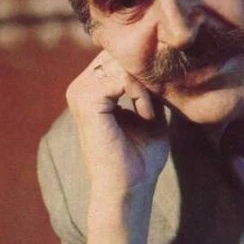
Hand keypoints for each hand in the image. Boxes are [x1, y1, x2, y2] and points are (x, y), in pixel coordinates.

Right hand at [66, 50, 168, 196]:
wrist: (130, 188)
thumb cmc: (140, 157)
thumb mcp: (150, 112)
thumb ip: (150, 87)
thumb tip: (164, 63)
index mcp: (92, 88)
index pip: (118, 55)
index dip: (145, 68)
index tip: (160, 95)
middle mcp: (81, 86)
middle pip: (119, 54)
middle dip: (145, 74)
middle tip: (156, 103)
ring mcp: (79, 92)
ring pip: (122, 64)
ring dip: (144, 86)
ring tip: (150, 113)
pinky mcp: (86, 102)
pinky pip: (121, 78)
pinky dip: (140, 94)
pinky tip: (146, 115)